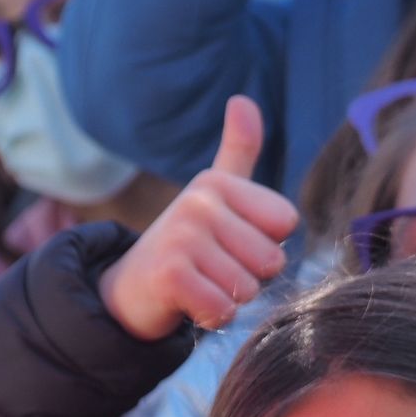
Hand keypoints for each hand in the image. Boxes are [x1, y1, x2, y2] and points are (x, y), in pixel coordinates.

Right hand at [99, 96, 297, 340]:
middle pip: (271, 260)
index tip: (233, 240)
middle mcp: (199, 202)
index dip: (267, 243)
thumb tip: (242, 99)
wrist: (130, 287)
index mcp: (219, 183)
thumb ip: (238, 150)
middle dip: (250, 276)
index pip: (285, 222)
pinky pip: (224, 310)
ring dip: (230, 298)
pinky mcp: (169, 276)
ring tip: (201, 283)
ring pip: (248, 288)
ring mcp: (181, 236)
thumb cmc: (190, 243)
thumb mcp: (217, 193)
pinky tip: (189, 303)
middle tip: (214, 268)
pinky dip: (212, 318)